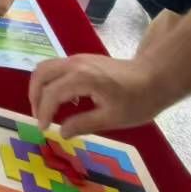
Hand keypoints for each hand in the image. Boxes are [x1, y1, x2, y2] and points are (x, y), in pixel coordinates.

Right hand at [30, 53, 165, 137]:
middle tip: (39, 117)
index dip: (43, 112)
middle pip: (41, 74)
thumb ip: (83, 124)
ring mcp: (78, 59)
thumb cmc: (138, 101)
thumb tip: (61, 132)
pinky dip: (51, 82)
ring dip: (40, 87)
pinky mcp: (82, 59)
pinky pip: (56, 67)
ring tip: (46, 108)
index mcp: (82, 78)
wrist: (156, 77)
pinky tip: (64, 100)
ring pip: (46, 68)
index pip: (52, 94)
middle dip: (35, 96)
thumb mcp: (112, 119)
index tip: (43, 129)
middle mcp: (75, 64)